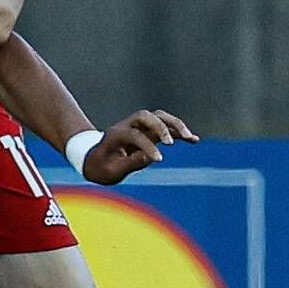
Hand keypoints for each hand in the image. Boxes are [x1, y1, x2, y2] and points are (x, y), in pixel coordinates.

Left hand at [82, 109, 199, 185]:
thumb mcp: (111, 171)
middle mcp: (127, 126)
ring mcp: (138, 127)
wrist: (94, 160)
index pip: (134, 135)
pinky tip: (194, 140)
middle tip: (170, 143)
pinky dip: (179, 132)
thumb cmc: (100, 168)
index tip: (159, 160)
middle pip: (147, 116)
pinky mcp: (148, 132)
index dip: (147, 146)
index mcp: (115, 135)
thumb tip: (150, 156)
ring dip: (175, 125)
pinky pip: (165, 127)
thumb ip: (130, 163)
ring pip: (159, 117)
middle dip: (161, 126)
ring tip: (190, 137)